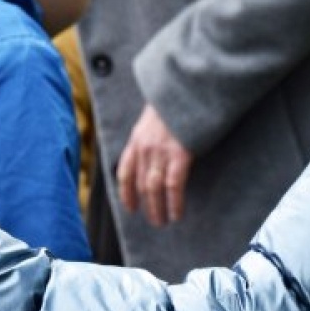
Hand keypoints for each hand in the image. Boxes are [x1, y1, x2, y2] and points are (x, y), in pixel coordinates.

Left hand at [116, 104, 193, 226]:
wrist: (185, 88)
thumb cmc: (173, 103)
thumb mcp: (152, 118)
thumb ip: (149, 137)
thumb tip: (152, 154)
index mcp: (136, 139)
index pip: (124, 171)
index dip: (126, 193)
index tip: (130, 207)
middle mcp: (144, 148)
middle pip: (139, 184)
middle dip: (145, 206)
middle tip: (154, 220)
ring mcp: (160, 152)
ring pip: (153, 189)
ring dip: (157, 209)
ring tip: (163, 222)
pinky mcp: (179, 155)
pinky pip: (173, 186)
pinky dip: (174, 203)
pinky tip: (177, 213)